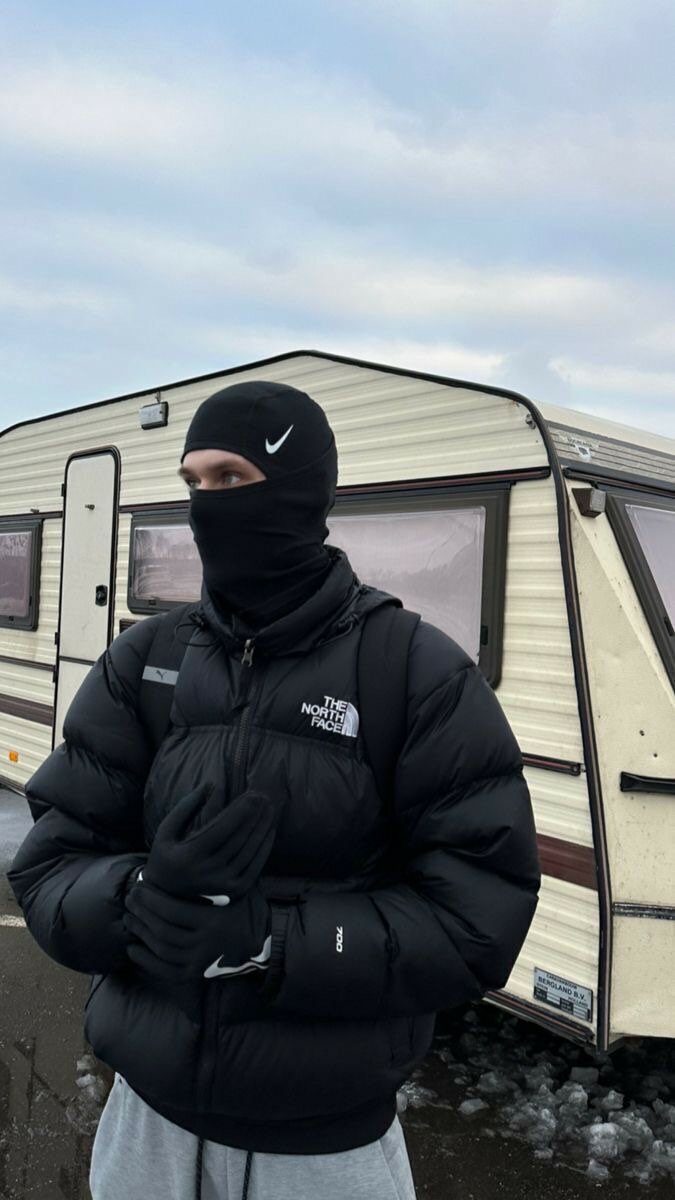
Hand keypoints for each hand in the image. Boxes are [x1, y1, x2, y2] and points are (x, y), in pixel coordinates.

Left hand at [123, 881, 271, 982]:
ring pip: (161, 949)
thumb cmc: (246, 909)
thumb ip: (212, 879)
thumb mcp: (234, 889)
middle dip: (142, 913)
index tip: (139, 886)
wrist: (262, 942)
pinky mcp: (195, 974)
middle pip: (163, 929)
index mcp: (213, 921)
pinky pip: (165, 971)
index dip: (151, 899)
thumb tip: (181, 858)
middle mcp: (205, 944)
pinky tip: (133, 949)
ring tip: (129, 918)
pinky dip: (146, 962)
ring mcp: (199, 961)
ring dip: (141, 933)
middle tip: (130, 899)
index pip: (172, 910)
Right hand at [143, 781, 282, 903]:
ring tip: (270, 810)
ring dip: (262, 828)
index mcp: (190, 856)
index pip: (221, 830)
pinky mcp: (235, 892)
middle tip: (264, 797)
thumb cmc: (167, 856)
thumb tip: (210, 784)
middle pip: (238, 839)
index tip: (252, 795)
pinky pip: (255, 866)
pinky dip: (264, 847)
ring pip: (249, 851)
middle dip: (254, 816)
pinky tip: (269, 830)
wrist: (168, 896)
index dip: (239, 811)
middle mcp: (208, 872)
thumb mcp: (166, 831)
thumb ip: (186, 807)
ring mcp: (223, 884)